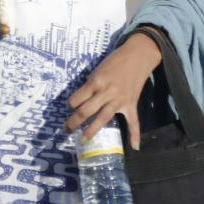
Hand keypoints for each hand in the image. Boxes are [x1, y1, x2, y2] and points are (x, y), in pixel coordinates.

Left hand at [66, 32, 163, 146]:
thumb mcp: (98, 69)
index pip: (77, 98)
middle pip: (86, 111)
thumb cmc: (115, 61)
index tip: (68, 107)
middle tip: (66, 130)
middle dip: (74, 121)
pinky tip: (134, 147)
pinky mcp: (131, 104)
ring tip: (82, 140)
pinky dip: (134, 134)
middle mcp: (106, 93)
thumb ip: (91, 85)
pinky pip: (133, 121)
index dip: (70, 104)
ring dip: (92, 130)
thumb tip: (82, 98)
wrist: (138, 55)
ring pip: (103, 118)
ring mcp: (119, 100)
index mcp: (96, 82)